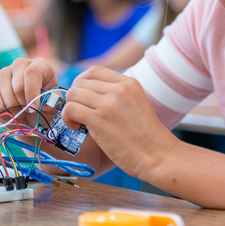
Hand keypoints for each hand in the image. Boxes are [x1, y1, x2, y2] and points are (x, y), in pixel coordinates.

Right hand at [0, 57, 57, 126]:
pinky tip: (9, 113)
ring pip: (5, 98)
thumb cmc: (44, 104)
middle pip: (18, 88)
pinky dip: (2, 115)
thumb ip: (53, 102)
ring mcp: (2, 73)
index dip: (32, 93)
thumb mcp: (53, 102)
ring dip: (14, 112)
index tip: (35, 108)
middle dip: (24, 106)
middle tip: (29, 111)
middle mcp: (19, 64)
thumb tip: (45, 104)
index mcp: (39, 64)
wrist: (31, 112)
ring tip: (20, 111)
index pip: (32, 72)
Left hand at [63, 65, 178, 179]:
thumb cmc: (146, 137)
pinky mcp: (99, 120)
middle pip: (80, 82)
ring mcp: (109, 103)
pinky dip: (68, 118)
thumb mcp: (136, 104)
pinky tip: (77, 128)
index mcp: (129, 83)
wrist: (157, 154)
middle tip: (79, 113)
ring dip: (70, 108)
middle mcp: (119, 89)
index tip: (82, 98)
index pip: (94, 71)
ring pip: (73, 94)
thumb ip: (118, 95)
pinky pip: (70, 109)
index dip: (81, 82)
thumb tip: (91, 94)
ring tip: (78, 122)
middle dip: (74, 97)